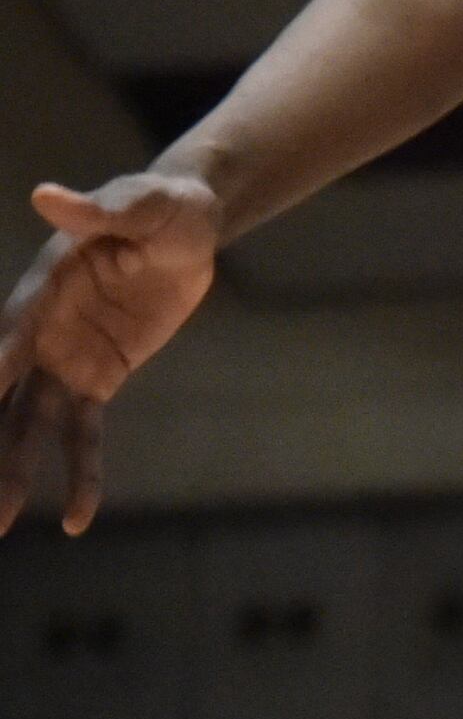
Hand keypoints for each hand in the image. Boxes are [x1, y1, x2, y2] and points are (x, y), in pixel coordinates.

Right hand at [0, 172, 220, 535]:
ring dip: (14, 471)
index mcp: (41, 291)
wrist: (188, 225)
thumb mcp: (144, 204)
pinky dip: (81, 472)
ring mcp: (64, 360)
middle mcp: (40, 332)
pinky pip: (83, 433)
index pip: (6, 336)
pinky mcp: (96, 378)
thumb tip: (48, 196)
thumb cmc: (162, 207)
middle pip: (3, 395)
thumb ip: (100, 210)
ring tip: (1, 523)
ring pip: (31, 425)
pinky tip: (80, 518)